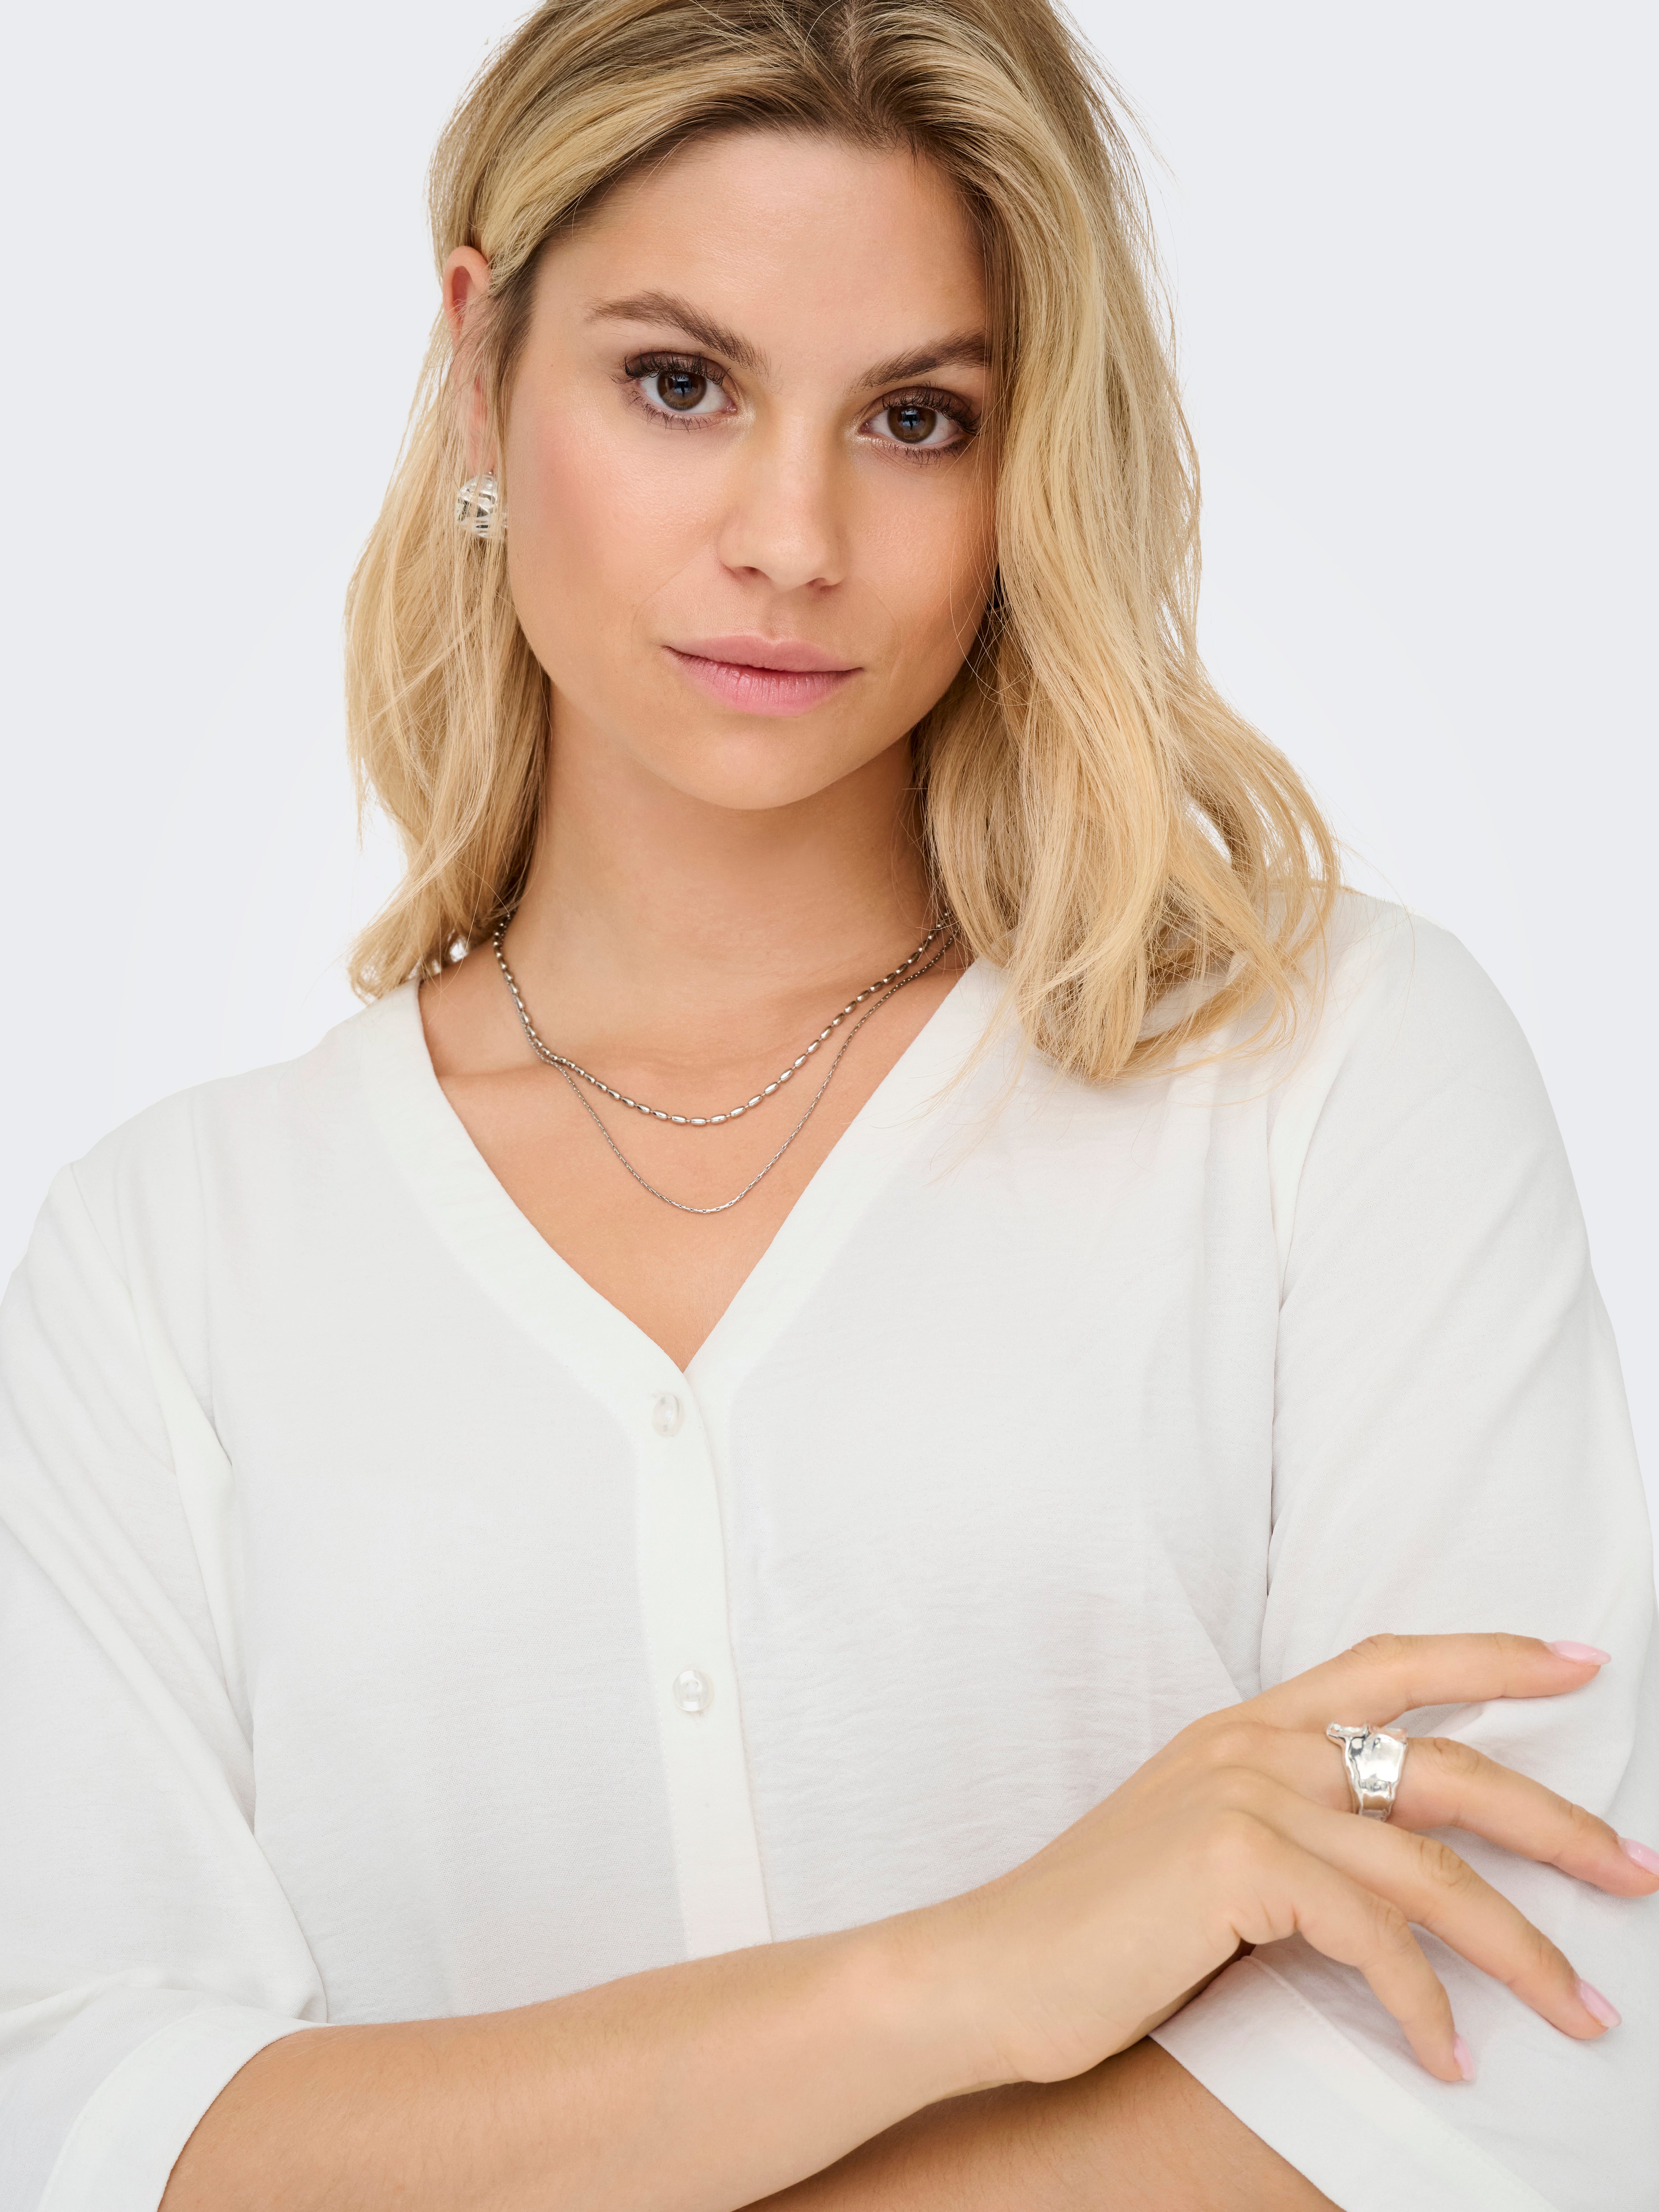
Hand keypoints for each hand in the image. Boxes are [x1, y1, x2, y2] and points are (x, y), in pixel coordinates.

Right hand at [929, 1633, 1656, 2087]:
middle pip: (1445, 1766)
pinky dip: (1426, 2008)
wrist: (989, 1967)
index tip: (1581, 1663)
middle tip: (1638, 1868)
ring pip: (1432, 1868)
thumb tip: (1401, 1873)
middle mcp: (1253, 1743)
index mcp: (1245, 1728)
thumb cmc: (1097, 1929)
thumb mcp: (1203, 1852)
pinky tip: (1447, 2054)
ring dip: (1524, 1949)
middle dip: (1557, 1820)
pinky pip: (1376, 1940)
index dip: (1490, 1656)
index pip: (1387, 1665)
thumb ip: (1293, 1836)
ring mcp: (1246, 1796)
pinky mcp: (1238, 1864)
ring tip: (1584, 2011)